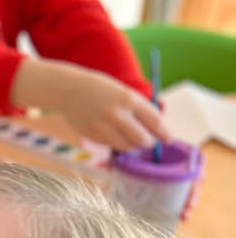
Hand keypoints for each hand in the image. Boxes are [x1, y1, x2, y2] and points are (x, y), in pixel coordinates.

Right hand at [11, 58, 168, 151]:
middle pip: (144, 140)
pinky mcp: (94, 136)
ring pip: (128, 147)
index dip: (164, 134)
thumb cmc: (101, 89)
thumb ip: (139, 109)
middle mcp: (118, 115)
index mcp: (130, 99)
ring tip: (131, 139)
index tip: (168, 140)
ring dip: (133, 146)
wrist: (69, 90)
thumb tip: (156, 130)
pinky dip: (117, 144)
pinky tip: (113, 134)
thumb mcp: (123, 92)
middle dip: (149, 143)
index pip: (155, 122)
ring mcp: (105, 127)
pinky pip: (112, 146)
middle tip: (149, 142)